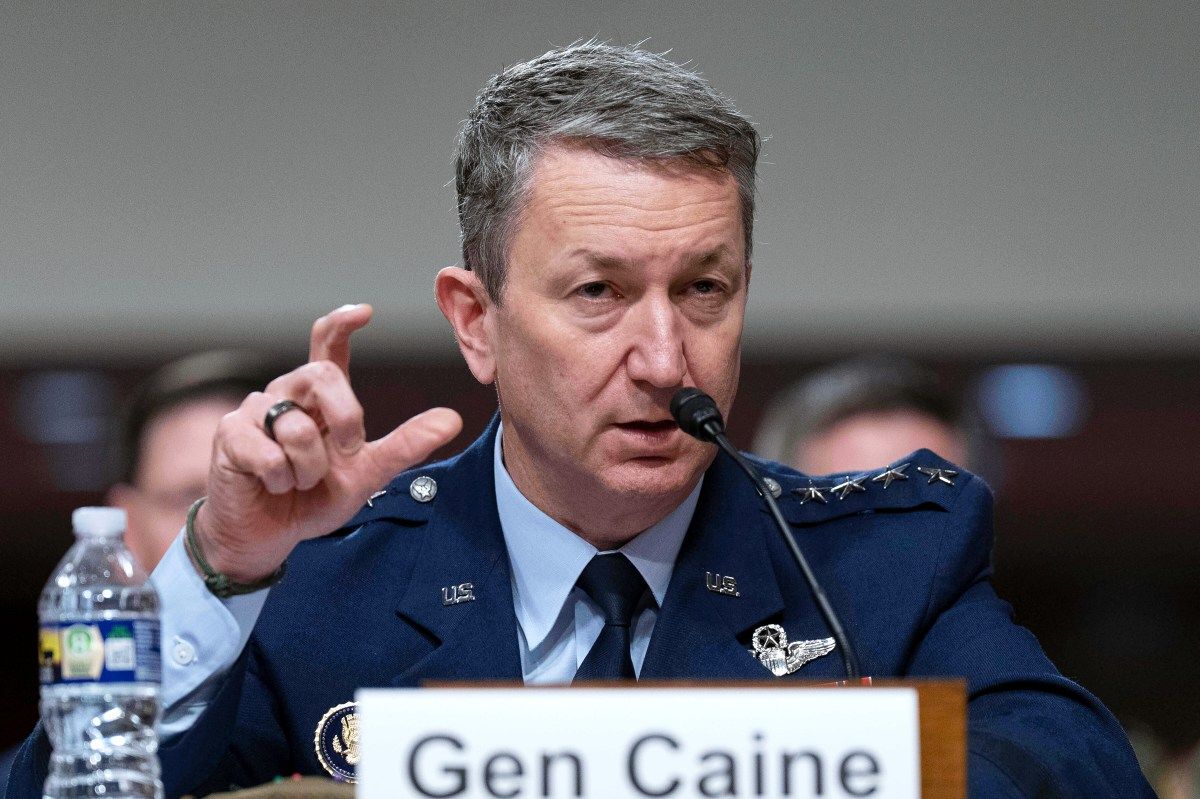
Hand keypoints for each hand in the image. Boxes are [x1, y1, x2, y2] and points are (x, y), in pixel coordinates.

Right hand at [194, 304, 461, 581]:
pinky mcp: (230, 436)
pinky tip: (273, 486)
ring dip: (309, 467)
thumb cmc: (313, 498)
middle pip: (322, 373)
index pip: (328, 345)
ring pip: (296, 426)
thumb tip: (453, 420)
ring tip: (300, 483)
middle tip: (348, 451)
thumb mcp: (367, 473)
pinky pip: (268, 453)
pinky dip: (280, 479)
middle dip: (346, 416)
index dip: (342, 324)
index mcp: (321, 398)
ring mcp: (254, 411)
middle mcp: (287, 394)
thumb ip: (406, 446)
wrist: (267, 536)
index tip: (365, 312)